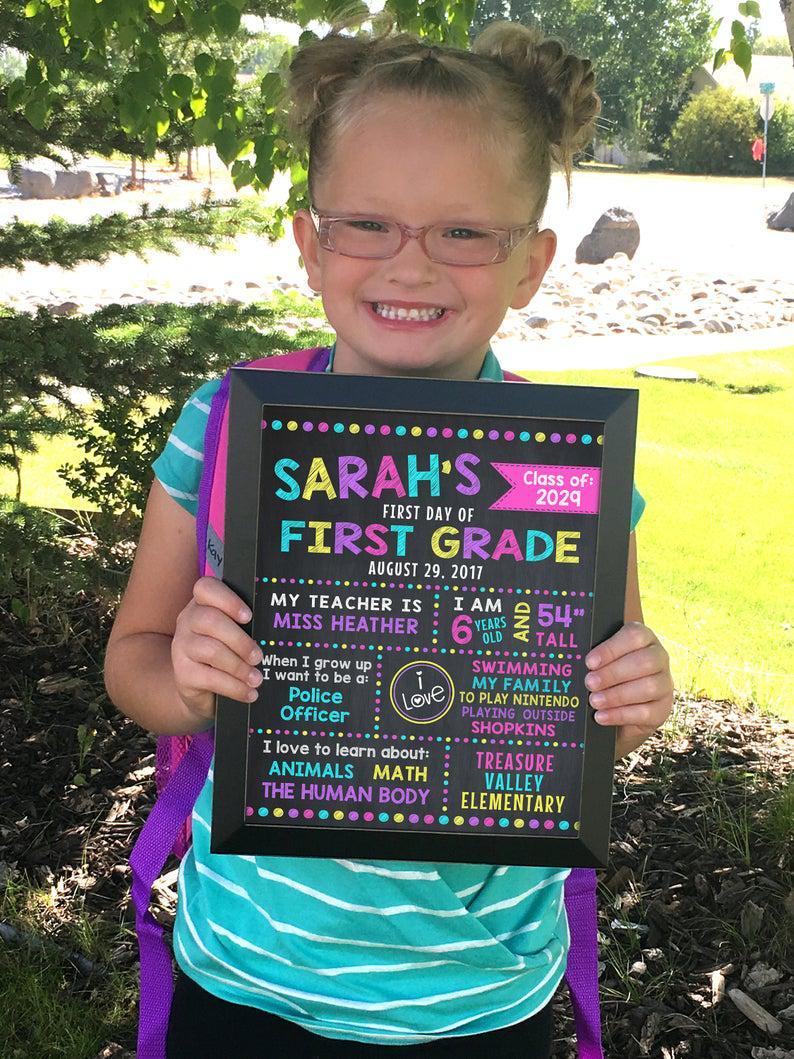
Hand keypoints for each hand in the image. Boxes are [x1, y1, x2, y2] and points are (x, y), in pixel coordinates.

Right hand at [171, 576, 262, 726]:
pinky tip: (249, 693)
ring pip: (211, 650)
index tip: (249, 617)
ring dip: (239, 666)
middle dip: (240, 640)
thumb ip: (246, 626)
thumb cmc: (224, 654)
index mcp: (202, 604)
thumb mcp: (232, 635)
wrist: (199, 689)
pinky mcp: (183, 674)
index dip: (228, 600)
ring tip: (257, 678)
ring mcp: (182, 647)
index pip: (206, 588)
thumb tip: (276, 631)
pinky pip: (210, 678)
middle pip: (211, 620)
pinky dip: (234, 687)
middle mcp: (188, 621)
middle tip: (259, 657)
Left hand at [584, 621, 672, 758]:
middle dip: (613, 673)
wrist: (619, 712)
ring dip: (617, 695)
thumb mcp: (602, 663)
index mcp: (644, 639)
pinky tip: (601, 716)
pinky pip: (646, 712)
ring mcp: (665, 684)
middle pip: (644, 662)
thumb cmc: (606, 678)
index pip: (635, 636)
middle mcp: (659, 658)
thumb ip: (595, 658)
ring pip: (649, 687)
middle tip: (589, 683)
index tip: (589, 662)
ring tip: (594, 701)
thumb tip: (572, 656)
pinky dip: (620, 715)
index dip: (612, 648)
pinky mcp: (663, 709)